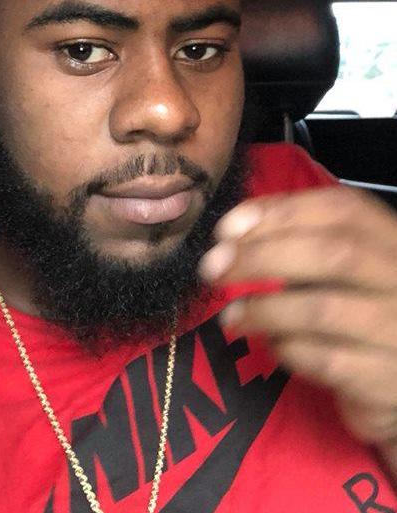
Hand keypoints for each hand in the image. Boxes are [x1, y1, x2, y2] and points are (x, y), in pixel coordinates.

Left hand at [200, 186, 396, 460]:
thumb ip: (303, 242)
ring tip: (230, 316)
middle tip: (212, 268)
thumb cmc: (365, 311)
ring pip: (323, 309)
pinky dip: (287, 349)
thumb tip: (234, 231)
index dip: (279, 213)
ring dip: (264, 309)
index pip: (341, 209)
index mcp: (393, 239)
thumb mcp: (345, 268)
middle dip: (260, 256)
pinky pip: (326, 360)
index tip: (227, 228)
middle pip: (332, 254)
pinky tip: (272, 345)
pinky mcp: (389, 380)